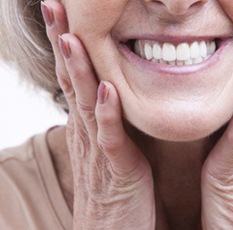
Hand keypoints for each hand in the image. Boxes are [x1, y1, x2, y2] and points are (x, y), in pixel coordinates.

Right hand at [41, 1, 154, 228]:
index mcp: (89, 125)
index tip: (65, 12)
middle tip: (53, 5)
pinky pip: (110, 139)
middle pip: (71, 81)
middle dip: (63, 42)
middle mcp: (87, 133)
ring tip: (70, 36)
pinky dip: (107, 114)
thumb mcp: (110, 147)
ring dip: (78, 70)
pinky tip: (105, 90)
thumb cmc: (115, 188)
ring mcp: (99, 151)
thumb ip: (110, 120)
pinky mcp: (116, 170)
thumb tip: (110, 92)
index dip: (68, 44)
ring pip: (85, 104)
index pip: (74, 77)